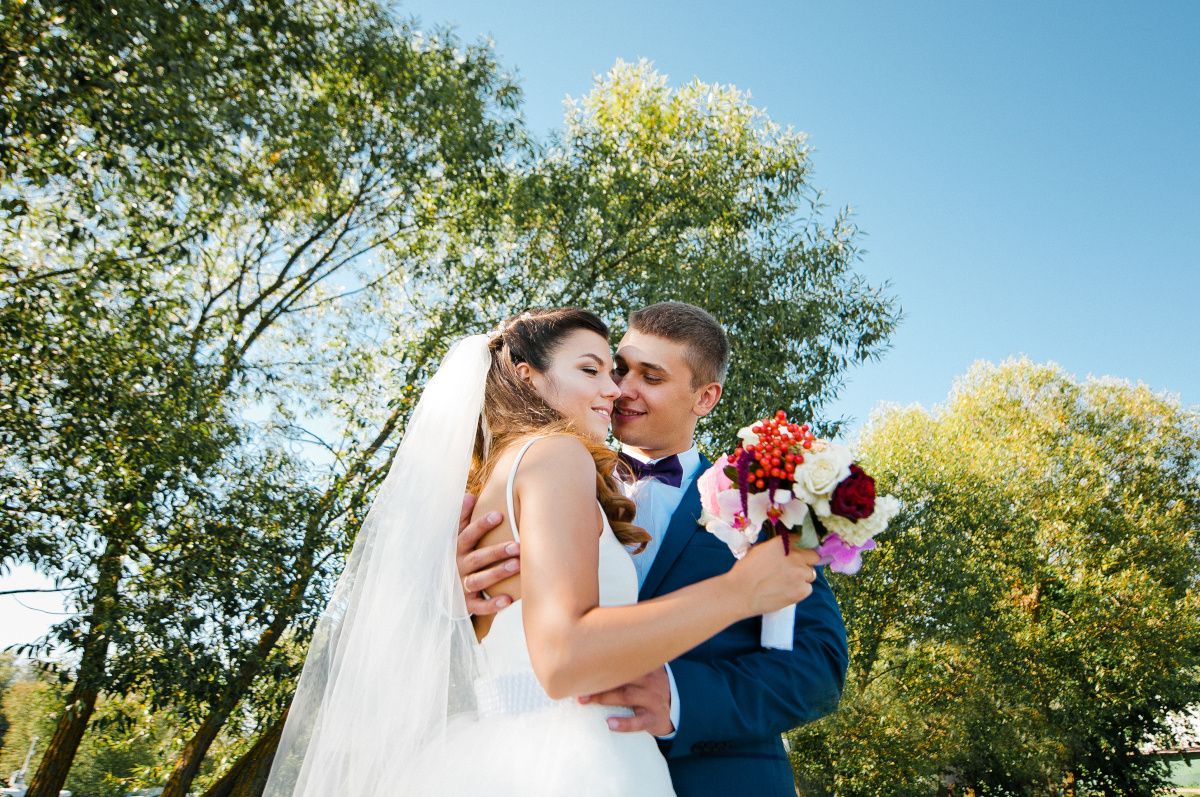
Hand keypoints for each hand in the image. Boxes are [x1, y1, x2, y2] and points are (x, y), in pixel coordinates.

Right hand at [456, 493, 516, 614]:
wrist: (441, 593)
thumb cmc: (457, 558)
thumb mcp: (455, 539)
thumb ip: (462, 519)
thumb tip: (469, 495)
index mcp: (457, 549)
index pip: (468, 535)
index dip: (481, 525)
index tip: (499, 515)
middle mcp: (458, 567)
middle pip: (477, 558)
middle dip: (497, 551)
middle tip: (518, 546)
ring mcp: (461, 586)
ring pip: (478, 580)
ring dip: (497, 573)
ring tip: (517, 566)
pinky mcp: (466, 605)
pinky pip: (478, 606)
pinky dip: (491, 605)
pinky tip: (507, 601)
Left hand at [577, 666, 674, 736]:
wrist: (676, 708)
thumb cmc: (649, 688)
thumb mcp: (643, 672)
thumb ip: (624, 664)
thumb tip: (589, 657)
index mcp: (644, 666)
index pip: (620, 661)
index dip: (600, 662)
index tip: (581, 663)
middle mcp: (649, 680)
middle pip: (620, 677)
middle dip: (598, 681)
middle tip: (577, 685)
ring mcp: (652, 699)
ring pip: (626, 696)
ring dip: (604, 698)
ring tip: (585, 701)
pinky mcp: (654, 718)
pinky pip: (639, 721)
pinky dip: (624, 723)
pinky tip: (609, 724)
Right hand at [731, 534, 817, 615]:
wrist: (740, 593)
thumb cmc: (745, 571)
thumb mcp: (759, 549)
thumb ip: (777, 546)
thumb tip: (786, 548)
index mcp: (784, 543)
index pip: (802, 540)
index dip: (798, 548)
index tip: (794, 553)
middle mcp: (796, 556)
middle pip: (813, 556)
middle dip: (806, 561)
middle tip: (794, 568)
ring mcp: (800, 574)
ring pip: (811, 573)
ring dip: (802, 576)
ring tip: (787, 582)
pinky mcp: (801, 591)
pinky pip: (808, 588)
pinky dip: (800, 590)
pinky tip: (787, 591)